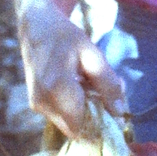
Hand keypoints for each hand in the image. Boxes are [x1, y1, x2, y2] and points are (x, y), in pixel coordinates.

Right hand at [18, 0, 126, 140]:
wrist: (36, 27)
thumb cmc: (66, 37)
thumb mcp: (93, 55)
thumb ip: (108, 84)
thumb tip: (120, 113)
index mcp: (57, 87)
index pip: (82, 124)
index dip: (101, 123)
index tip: (114, 113)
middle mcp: (43, 101)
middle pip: (76, 128)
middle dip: (92, 117)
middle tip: (101, 94)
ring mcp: (36, 105)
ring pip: (68, 124)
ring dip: (82, 112)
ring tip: (86, 86)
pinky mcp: (35, 105)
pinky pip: (60, 116)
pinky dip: (72, 107)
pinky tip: (75, 87)